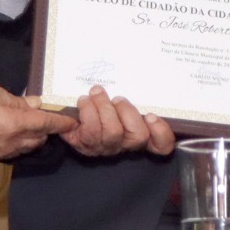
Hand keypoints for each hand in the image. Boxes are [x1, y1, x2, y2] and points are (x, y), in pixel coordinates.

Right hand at [0, 77, 74, 161]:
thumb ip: (15, 98)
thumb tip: (33, 104)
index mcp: (12, 123)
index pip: (45, 124)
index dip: (61, 122)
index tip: (73, 121)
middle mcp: (8, 143)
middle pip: (38, 140)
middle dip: (46, 129)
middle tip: (46, 116)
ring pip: (25, 148)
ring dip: (31, 137)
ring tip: (28, 123)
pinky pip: (10, 152)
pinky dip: (16, 143)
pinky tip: (9, 131)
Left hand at [57, 85, 174, 156]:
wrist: (67, 116)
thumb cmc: (102, 106)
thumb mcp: (120, 103)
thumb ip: (131, 100)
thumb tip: (144, 82)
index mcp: (138, 134)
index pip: (161, 145)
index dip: (161, 133)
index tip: (151, 115)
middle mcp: (124, 144)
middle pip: (138, 135)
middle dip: (126, 111)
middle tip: (116, 98)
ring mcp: (104, 146)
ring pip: (113, 131)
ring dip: (103, 107)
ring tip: (95, 93)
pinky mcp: (83, 144)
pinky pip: (89, 131)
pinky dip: (87, 111)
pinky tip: (84, 101)